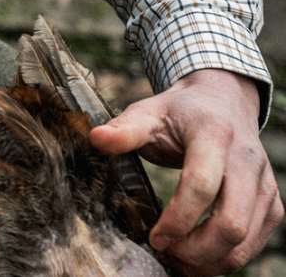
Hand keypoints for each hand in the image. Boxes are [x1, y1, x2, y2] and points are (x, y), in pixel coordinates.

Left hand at [89, 69, 282, 274]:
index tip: (154, 237)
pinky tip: (197, 256)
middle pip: (230, 223)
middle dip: (195, 249)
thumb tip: (95, 139)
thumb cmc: (180, 113)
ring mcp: (264, 185)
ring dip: (209, 261)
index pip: (201, 185)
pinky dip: (226, 259)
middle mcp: (247, 160)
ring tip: (177, 258)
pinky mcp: (272, 205)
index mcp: (214, 134)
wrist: (223, 103)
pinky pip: (253, 245)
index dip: (177, 219)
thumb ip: (124, 129)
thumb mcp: (148, 112)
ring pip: (244, 242)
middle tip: (165, 251)